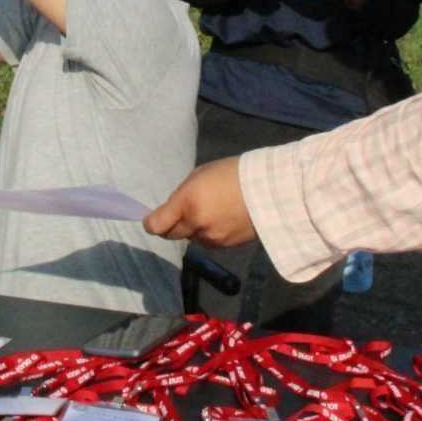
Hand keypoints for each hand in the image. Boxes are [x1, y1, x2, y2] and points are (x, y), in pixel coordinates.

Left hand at [143, 156, 258, 247]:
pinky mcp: (226, 247)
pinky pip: (209, 241)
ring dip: (193, 228)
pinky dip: (209, 233)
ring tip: (210, 211)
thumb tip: (175, 208)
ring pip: (192, 238)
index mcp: (187, 204)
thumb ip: (184, 194)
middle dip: (171, 225)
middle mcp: (196, 225)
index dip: (151, 223)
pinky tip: (223, 219)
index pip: (157, 225)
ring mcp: (212, 239)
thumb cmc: (233, 173)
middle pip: (171, 234)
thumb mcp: (201, 175)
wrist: (270, 190)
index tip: (151, 218)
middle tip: (180, 212)